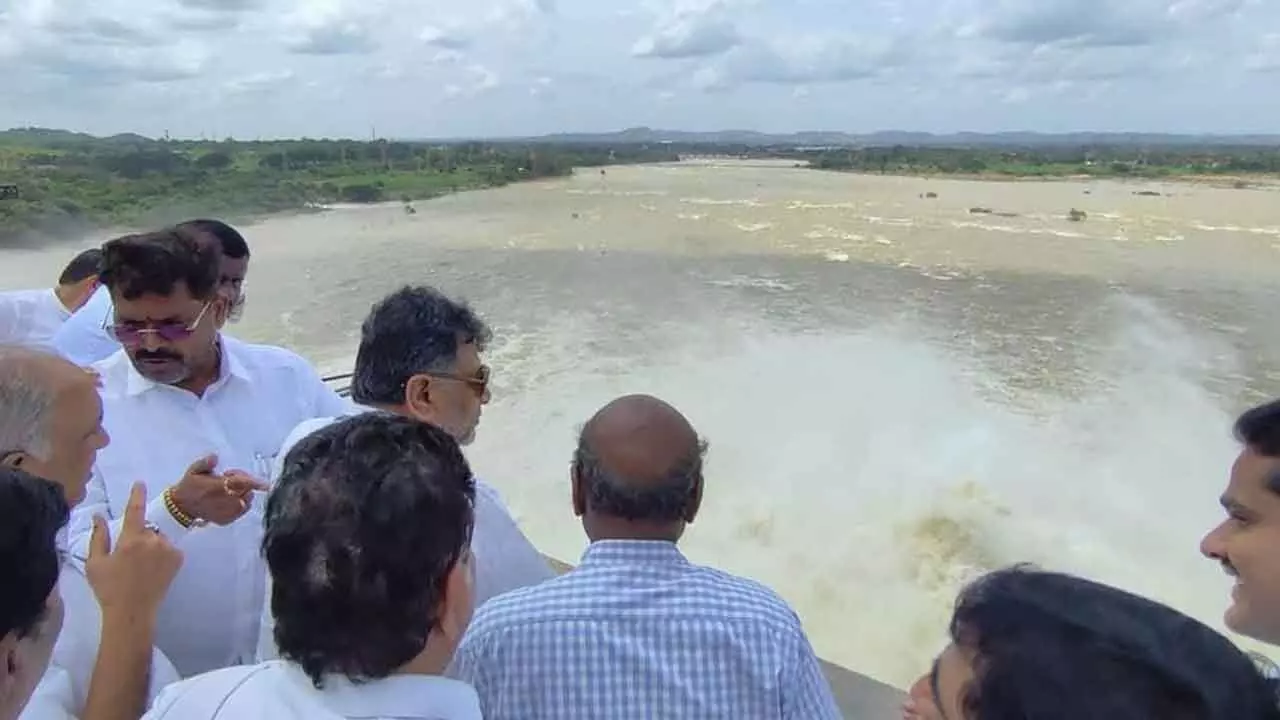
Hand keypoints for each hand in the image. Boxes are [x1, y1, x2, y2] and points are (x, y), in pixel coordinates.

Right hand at [86, 483, 182, 618]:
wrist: (133, 612)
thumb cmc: (109, 588)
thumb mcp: (95, 563)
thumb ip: (98, 536)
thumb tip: (99, 516)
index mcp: (130, 539)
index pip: (135, 510)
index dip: (137, 495)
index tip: (140, 483)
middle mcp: (152, 540)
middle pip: (145, 529)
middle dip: (138, 537)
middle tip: (129, 558)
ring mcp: (168, 549)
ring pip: (158, 539)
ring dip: (151, 546)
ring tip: (141, 567)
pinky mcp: (178, 559)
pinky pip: (169, 549)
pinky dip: (162, 554)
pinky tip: (153, 570)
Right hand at [169, 455, 268, 525]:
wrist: (181, 507)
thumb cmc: (189, 486)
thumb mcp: (194, 470)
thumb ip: (206, 463)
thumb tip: (215, 456)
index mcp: (216, 486)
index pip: (240, 483)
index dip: (254, 483)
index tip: (266, 484)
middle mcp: (223, 501)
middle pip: (246, 490)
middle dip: (244, 481)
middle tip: (230, 476)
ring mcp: (225, 512)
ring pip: (246, 501)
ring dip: (243, 493)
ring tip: (229, 488)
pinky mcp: (225, 520)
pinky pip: (241, 511)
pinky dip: (241, 503)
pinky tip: (230, 498)